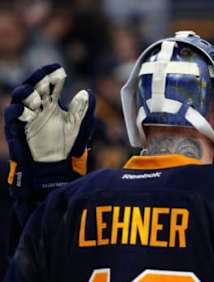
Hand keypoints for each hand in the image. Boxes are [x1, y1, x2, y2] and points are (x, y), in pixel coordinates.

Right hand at [4, 64, 94, 200]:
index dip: (51, 75)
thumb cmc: (66, 144)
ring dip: (24, 95)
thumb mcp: (79, 125)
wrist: (56, 167)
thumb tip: (88, 92)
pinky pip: (12, 122)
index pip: (49, 84)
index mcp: (50, 104)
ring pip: (18, 102)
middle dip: (36, 80)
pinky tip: (22, 111)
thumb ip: (84, 109)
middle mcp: (36, 109)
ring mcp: (26, 120)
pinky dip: (16, 115)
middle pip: (32, 88)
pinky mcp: (18, 133)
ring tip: (32, 92)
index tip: (59, 68)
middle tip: (44, 75)